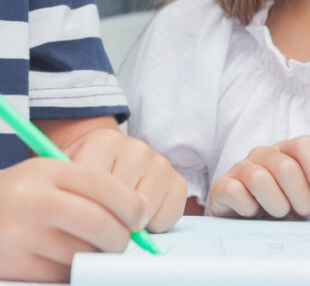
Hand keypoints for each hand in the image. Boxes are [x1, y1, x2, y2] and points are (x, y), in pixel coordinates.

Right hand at [0, 156, 151, 282]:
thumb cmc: (25, 193)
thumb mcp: (50, 173)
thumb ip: (89, 184)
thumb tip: (139, 209)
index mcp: (47, 172)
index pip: (100, 183)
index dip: (128, 201)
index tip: (142, 213)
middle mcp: (34, 201)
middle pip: (95, 221)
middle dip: (119, 235)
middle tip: (125, 239)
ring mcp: (22, 235)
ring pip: (81, 251)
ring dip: (98, 255)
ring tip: (99, 248)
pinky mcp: (16, 265)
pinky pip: (61, 272)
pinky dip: (75, 269)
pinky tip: (73, 259)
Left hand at [67, 126, 186, 231]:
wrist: (105, 158)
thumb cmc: (84, 177)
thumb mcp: (67, 179)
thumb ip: (72, 197)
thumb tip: (84, 230)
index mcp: (104, 143)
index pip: (94, 188)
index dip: (84, 215)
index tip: (78, 223)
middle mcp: (136, 148)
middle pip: (120, 204)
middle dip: (108, 222)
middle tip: (99, 222)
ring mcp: (159, 162)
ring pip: (144, 213)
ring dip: (131, 225)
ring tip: (119, 217)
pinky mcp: (177, 180)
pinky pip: (167, 217)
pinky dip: (153, 226)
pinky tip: (139, 216)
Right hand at [209, 136, 309, 219]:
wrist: (263, 238)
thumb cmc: (296, 215)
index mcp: (290, 150)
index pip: (305, 145)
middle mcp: (265, 154)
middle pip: (286, 167)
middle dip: (301, 198)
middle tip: (303, 215)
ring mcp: (242, 168)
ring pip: (260, 179)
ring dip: (277, 206)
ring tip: (280, 216)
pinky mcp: (221, 186)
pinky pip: (234, 192)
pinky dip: (248, 209)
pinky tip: (254, 216)